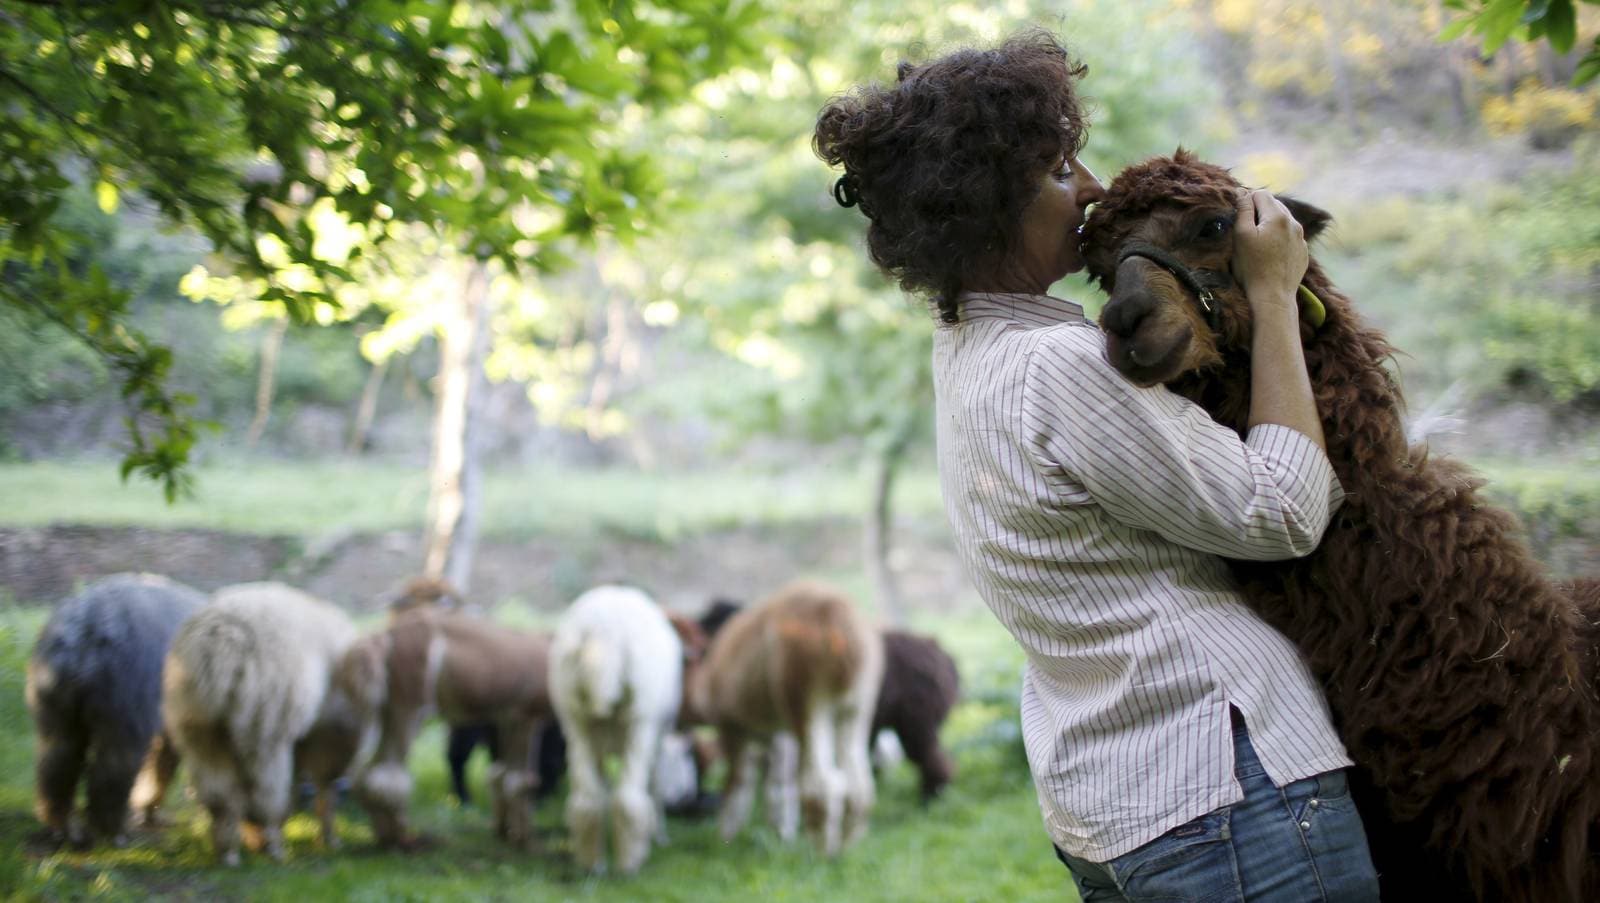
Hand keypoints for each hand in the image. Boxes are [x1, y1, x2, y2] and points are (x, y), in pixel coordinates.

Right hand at [1232, 189, 1307, 317]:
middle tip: (1246, 231)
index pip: (1260, 194)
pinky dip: (1279, 239)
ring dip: (1270, 225)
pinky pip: (1290, 237)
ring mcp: (1301, 238)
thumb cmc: (1252, 267)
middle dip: (1259, 213)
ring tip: (1258, 244)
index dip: (1246, 202)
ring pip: (1283, 221)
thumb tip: (1242, 192)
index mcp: (1278, 216)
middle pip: (1274, 205)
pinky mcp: (1303, 252)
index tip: (1238, 218)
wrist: (1273, 297)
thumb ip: (1242, 210)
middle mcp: (1294, 223)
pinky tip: (1270, 255)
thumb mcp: (1241, 236)